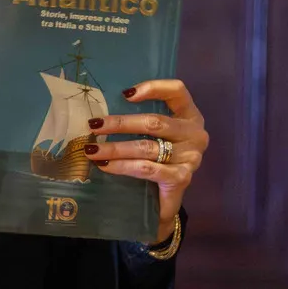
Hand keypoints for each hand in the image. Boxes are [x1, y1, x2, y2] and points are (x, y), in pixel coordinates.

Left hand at [83, 79, 208, 242]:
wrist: (167, 201)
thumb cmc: (159, 160)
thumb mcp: (156, 135)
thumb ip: (141, 120)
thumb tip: (105, 110)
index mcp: (190, 116)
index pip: (177, 92)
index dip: (153, 88)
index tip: (125, 94)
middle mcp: (195, 134)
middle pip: (155, 122)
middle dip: (120, 123)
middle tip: (94, 125)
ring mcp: (191, 157)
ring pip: (147, 147)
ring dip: (115, 147)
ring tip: (92, 149)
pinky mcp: (181, 178)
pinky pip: (146, 169)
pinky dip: (122, 166)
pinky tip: (105, 165)